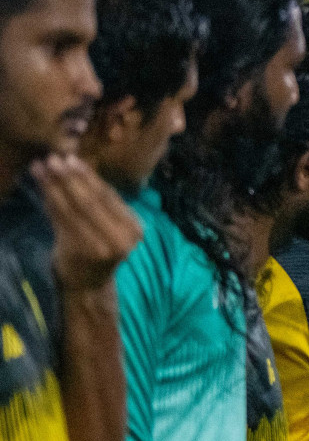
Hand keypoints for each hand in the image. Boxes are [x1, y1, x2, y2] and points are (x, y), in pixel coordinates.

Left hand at [31, 154, 141, 291]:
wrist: (88, 282)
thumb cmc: (98, 248)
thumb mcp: (108, 225)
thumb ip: (99, 201)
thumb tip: (76, 166)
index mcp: (133, 229)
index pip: (109, 197)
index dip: (88, 176)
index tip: (72, 158)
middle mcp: (122, 239)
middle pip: (92, 201)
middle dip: (71, 178)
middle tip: (54, 159)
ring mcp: (101, 247)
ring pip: (74, 209)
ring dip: (55, 186)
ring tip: (42, 167)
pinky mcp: (80, 251)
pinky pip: (62, 220)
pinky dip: (50, 201)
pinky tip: (42, 187)